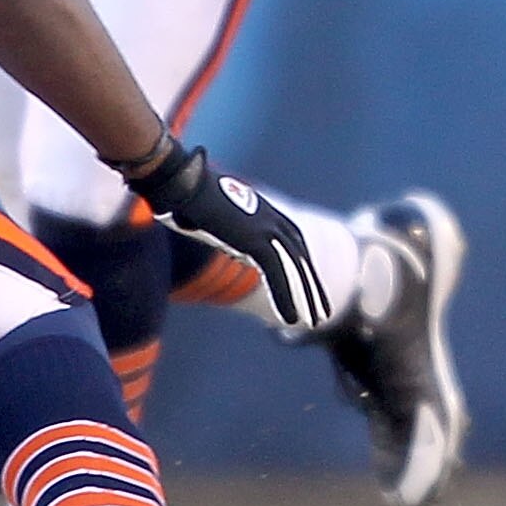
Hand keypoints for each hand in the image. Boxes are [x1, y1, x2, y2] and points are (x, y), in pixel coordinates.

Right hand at [120, 134, 329, 329]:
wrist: (182, 182)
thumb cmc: (188, 196)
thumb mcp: (214, 216)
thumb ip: (229, 230)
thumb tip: (232, 246)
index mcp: (264, 212)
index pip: (293, 244)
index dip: (303, 268)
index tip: (310, 288)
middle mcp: (271, 218)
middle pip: (300, 258)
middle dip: (312, 287)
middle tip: (323, 312)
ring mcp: (266, 228)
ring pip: (295, 270)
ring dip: (306, 299)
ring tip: (314, 322)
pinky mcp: (255, 239)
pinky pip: (277, 275)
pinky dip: (286, 298)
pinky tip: (291, 320)